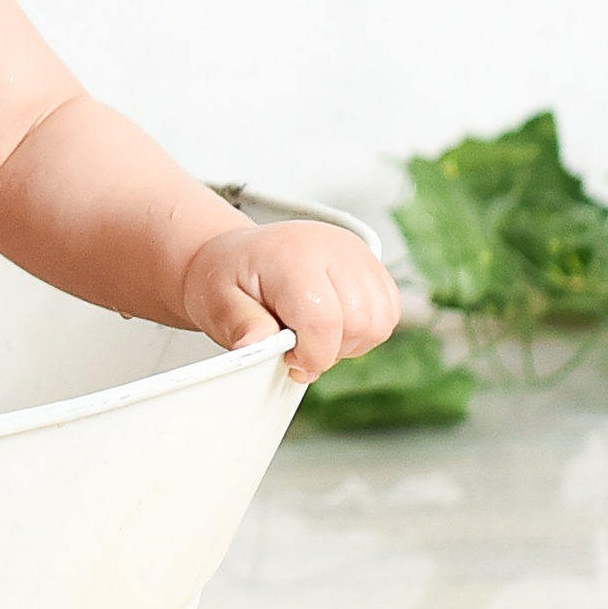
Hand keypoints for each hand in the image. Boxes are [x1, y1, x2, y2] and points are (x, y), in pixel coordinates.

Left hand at [178, 221, 402, 384]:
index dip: (311, 355)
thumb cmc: (229, 277)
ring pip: (379, 323)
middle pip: (359, 324)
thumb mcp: (219, 303)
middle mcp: (333, 248)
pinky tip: (332, 324)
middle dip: (329, 350)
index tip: (290, 360)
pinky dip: (364, 331)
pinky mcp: (373, 264)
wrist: (239, 256)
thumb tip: (255, 347)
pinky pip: (389, 313)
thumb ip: (241, 326)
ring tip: (312, 333)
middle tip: (296, 346)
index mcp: (292, 255)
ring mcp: (357, 254)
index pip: (323, 320)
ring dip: (350, 342)